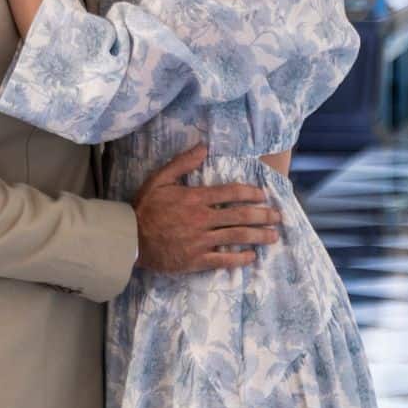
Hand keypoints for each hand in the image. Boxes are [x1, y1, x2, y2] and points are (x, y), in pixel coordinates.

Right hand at [131, 144, 281, 272]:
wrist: (130, 238)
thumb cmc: (145, 207)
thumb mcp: (159, 179)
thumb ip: (182, 163)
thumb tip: (204, 147)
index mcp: (195, 198)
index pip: (231, 193)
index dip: (251, 193)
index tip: (263, 195)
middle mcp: (202, 219)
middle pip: (241, 216)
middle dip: (263, 215)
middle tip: (278, 216)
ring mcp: (201, 241)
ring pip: (237, 237)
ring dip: (259, 236)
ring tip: (273, 236)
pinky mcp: (197, 260)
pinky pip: (224, 260)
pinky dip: (240, 258)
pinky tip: (252, 257)